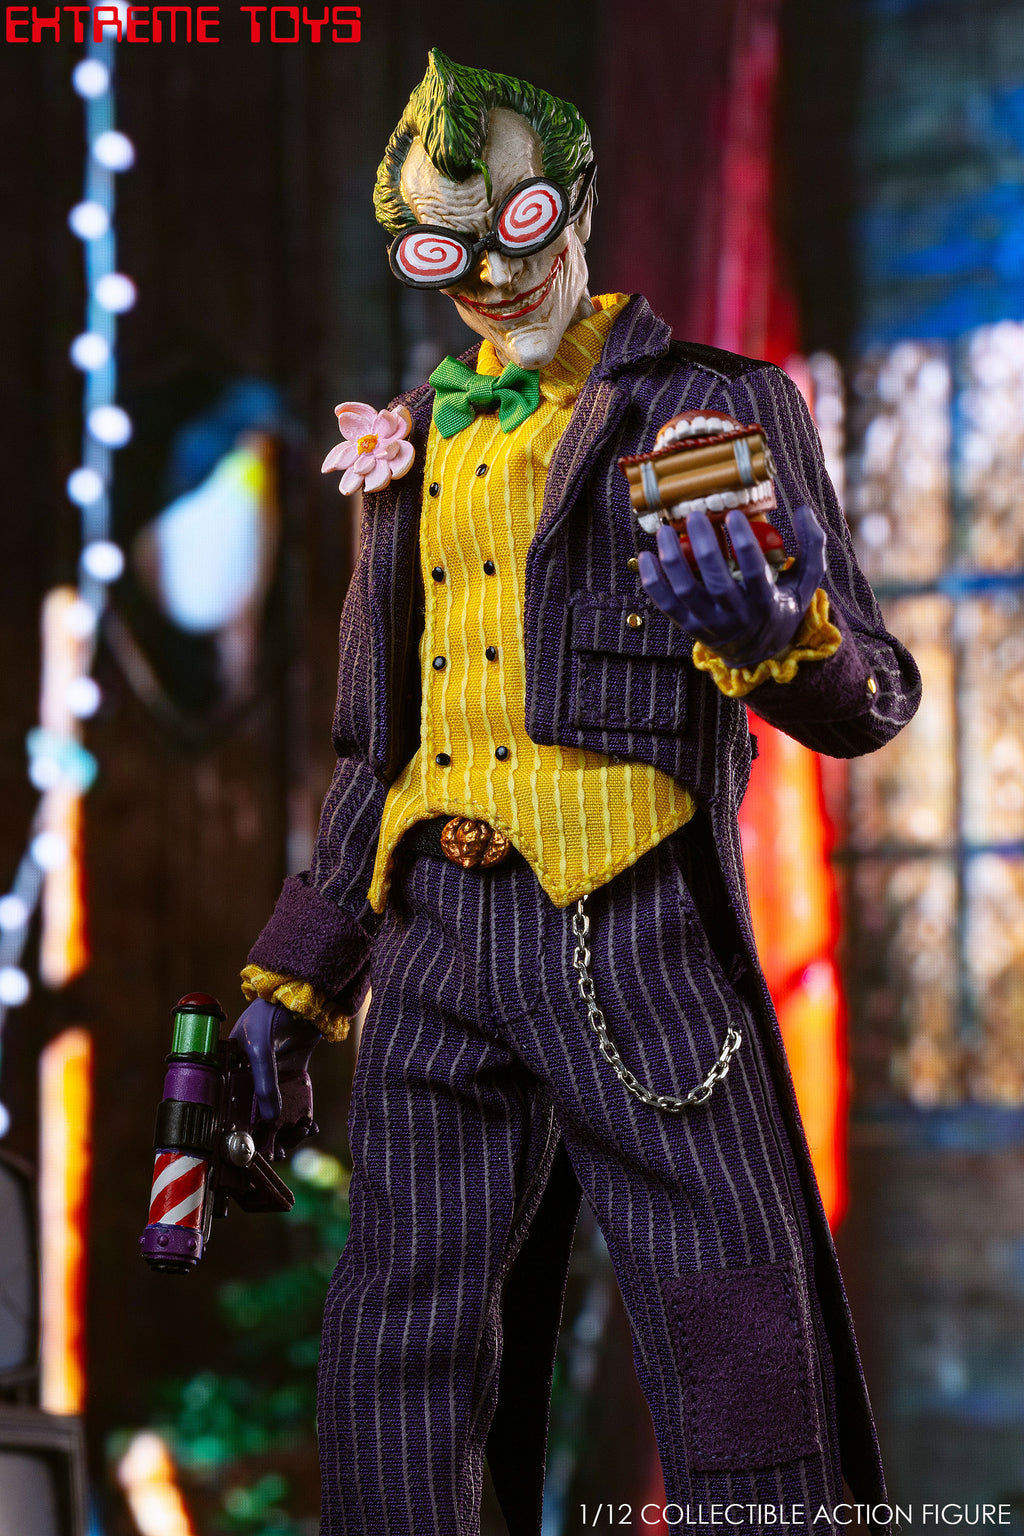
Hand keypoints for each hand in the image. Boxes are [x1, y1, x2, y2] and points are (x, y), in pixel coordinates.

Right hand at [229, 998, 321, 1153]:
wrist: (303, 995)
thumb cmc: (270, 1015)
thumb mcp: (260, 1050)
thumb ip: (265, 1084)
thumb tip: (271, 1120)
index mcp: (230, 1070)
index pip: (228, 1107)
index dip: (237, 1130)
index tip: (250, 1149)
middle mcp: (249, 1077)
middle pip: (253, 1115)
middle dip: (266, 1136)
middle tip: (277, 1153)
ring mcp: (273, 1076)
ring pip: (277, 1113)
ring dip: (286, 1129)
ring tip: (299, 1136)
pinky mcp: (295, 1073)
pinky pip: (296, 1102)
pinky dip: (302, 1116)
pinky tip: (310, 1126)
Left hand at [636, 503, 825, 667]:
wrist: (757, 653)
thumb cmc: (780, 606)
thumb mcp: (804, 583)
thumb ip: (812, 547)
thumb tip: (803, 509)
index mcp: (765, 603)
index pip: (754, 571)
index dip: (743, 543)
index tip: (732, 515)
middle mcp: (736, 616)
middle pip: (717, 581)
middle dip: (704, 546)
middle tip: (694, 516)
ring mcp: (709, 624)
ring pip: (686, 592)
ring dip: (673, 560)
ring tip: (665, 531)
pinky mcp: (689, 627)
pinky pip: (666, 604)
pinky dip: (653, 581)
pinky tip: (647, 556)